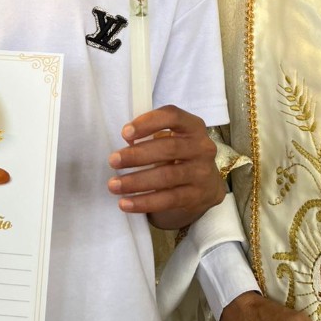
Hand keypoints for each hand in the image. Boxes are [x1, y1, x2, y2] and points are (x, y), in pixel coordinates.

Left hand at [107, 105, 224, 228]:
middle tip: (113, 160)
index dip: (148, 122)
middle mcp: (202, 147)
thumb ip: (152, 134)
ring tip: (114, 185)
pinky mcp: (196, 196)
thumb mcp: (173, 138)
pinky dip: (144, 202)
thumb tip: (127, 139)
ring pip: (166, 176)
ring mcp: (201, 173)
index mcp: (193, 126)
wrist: (207, 185)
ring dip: (136, 181)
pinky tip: (125, 203)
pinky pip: (167, 200)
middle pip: (168, 148)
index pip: (173, 117)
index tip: (125, 133)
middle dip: (137, 155)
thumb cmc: (181, 155)